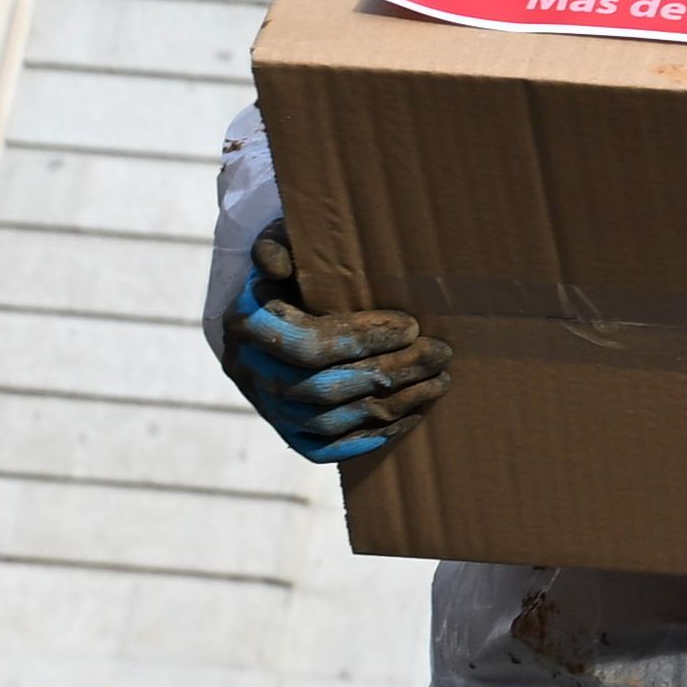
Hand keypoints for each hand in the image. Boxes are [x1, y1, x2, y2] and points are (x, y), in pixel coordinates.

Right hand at [220, 223, 448, 463]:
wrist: (271, 304)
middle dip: (391, 371)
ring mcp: (264, 405)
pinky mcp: (282, 429)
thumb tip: (276, 263)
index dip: (363, 339)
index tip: (412, 326)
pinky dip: (370, 437)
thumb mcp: (286, 239)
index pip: (307, 344)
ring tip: (439, 381)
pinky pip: (324, 448)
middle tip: (441, 353)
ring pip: (328, 421)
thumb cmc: (295, 264)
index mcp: (246, 322)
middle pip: (323, 387)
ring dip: (391, 405)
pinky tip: (411, 415)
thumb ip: (281, 243)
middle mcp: (248, 370)